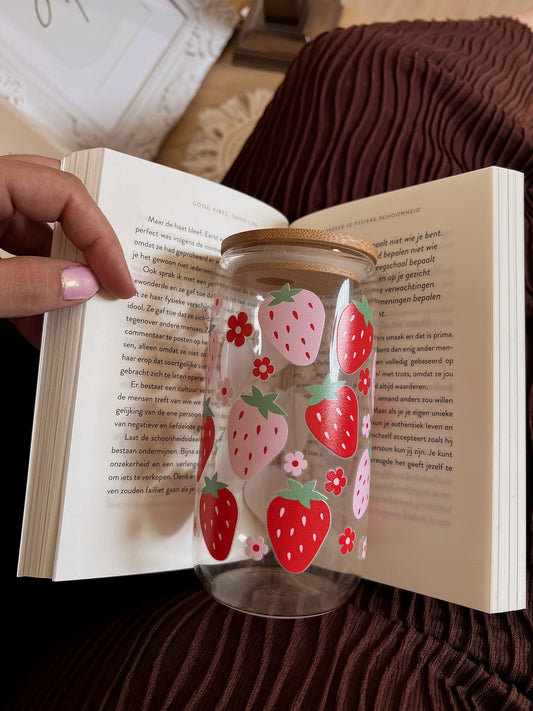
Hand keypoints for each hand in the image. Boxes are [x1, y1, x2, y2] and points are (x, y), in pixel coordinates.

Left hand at [0, 154, 135, 346]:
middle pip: (56, 203)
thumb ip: (25, 285)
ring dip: (61, 276)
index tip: (120, 282)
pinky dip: (32, 286)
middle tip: (112, 282)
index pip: (65, 193)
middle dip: (89, 246)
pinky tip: (39, 323)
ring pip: (34, 234)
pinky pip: (12, 256)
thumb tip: (80, 285)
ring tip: (78, 315)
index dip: (102, 239)